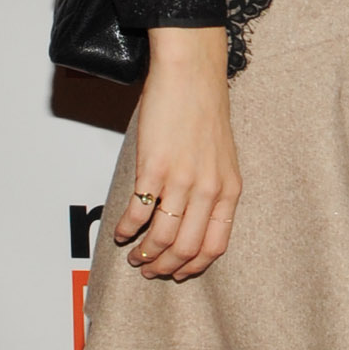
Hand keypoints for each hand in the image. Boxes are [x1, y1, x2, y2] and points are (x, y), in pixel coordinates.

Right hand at [114, 28, 240, 279]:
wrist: (192, 76)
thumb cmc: (205, 112)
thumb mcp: (221, 158)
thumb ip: (211, 189)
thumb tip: (191, 220)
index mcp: (229, 189)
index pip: (215, 245)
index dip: (194, 266)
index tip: (179, 273)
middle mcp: (209, 189)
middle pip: (187, 249)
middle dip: (165, 267)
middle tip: (149, 270)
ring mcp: (182, 180)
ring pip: (162, 237)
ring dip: (144, 253)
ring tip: (133, 256)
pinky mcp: (155, 167)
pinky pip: (139, 212)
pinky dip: (126, 228)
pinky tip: (119, 232)